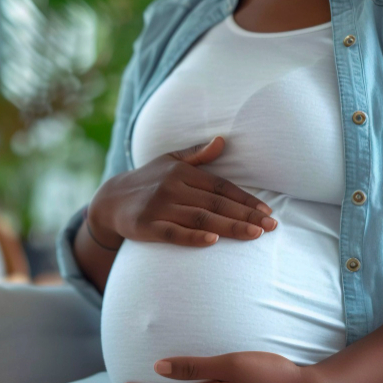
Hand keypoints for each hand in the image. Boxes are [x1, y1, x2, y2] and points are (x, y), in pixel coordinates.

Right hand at [87, 136, 277, 248]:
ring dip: (230, 227)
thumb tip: (223, 140)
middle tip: (272, 227)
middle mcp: (172, 187)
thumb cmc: (148, 181)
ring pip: (201, 218)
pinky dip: (194, 237)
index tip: (267, 212)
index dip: (245, 199)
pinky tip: (213, 241)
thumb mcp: (169, 161)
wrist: (110, 200)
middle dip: (246, 216)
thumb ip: (197, 155)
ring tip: (255, 235)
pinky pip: (174, 233)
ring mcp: (159, 207)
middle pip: (216, 203)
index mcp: (182, 172)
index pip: (221, 186)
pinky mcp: (146, 226)